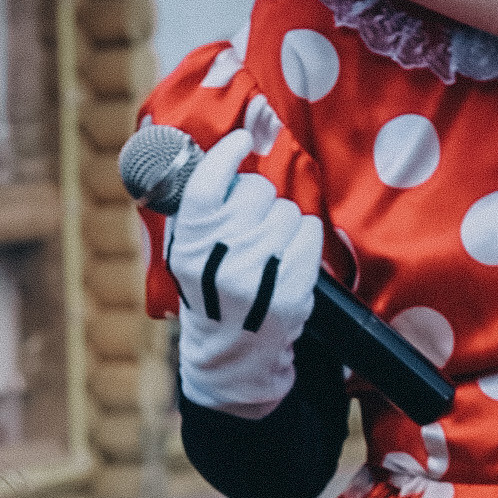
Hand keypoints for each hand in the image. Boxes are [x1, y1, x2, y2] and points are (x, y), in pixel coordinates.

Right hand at [167, 129, 323, 418]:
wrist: (233, 357)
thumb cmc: (211, 292)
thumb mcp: (189, 253)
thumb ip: (200, 206)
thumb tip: (227, 144)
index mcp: (190, 249)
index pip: (207, 184)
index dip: (227, 154)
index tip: (241, 140)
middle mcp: (221, 262)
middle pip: (255, 190)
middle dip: (257, 201)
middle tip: (249, 229)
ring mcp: (258, 278)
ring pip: (286, 210)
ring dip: (281, 223)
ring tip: (266, 253)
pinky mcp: (291, 291)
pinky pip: (309, 231)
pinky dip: (302, 240)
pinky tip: (286, 261)